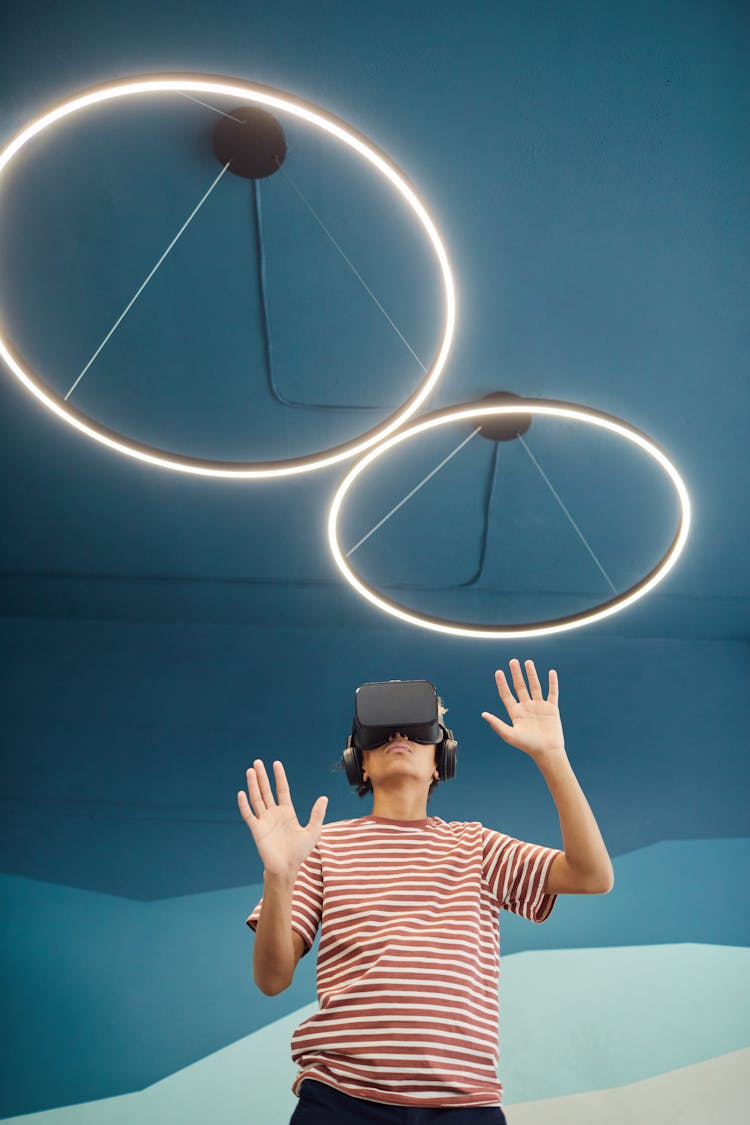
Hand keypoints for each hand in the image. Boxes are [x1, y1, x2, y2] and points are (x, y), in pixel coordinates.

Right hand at [237, 759, 327, 878]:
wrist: (287, 868)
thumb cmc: (299, 852)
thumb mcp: (313, 831)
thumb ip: (317, 814)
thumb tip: (324, 797)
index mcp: (287, 812)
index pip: (282, 789)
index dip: (279, 777)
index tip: (276, 764)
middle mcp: (274, 814)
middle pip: (266, 790)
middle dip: (262, 776)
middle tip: (257, 762)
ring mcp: (264, 821)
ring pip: (257, 798)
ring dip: (253, 785)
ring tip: (250, 771)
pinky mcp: (256, 830)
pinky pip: (249, 815)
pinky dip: (244, 804)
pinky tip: (242, 793)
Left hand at [482, 658, 565, 762]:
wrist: (547, 751)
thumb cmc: (528, 745)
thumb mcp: (510, 735)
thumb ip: (497, 724)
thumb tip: (483, 714)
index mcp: (516, 713)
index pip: (507, 694)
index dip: (502, 683)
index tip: (498, 672)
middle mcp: (526, 707)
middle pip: (520, 687)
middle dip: (516, 674)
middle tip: (513, 661)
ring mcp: (539, 707)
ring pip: (535, 686)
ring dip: (532, 674)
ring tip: (528, 662)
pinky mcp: (552, 709)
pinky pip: (552, 692)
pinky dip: (552, 683)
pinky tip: (551, 672)